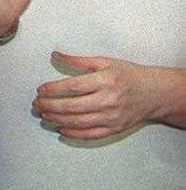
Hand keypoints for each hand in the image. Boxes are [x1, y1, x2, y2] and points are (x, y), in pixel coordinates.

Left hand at [35, 52, 170, 138]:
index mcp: (106, 81)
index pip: (73, 87)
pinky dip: (74, 133)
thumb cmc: (127, 75)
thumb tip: (55, 55)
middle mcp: (109, 100)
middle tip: (36, 104)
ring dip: (57, 120)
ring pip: (79, 122)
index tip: (40, 90)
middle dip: (50, 106)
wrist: (154, 93)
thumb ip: (78, 60)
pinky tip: (61, 129)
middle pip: (72, 106)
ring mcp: (112, 117)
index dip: (53, 89)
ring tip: (44, 115)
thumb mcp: (104, 62)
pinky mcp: (115, 128)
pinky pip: (91, 135)